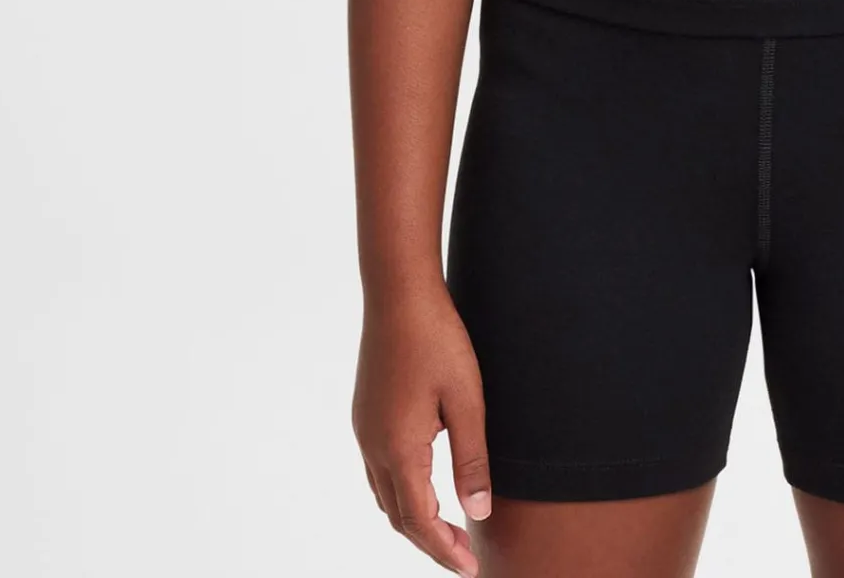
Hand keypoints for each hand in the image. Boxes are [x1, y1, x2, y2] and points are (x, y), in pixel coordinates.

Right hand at [352, 283, 493, 573]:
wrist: (398, 293)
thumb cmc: (438, 340)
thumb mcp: (467, 400)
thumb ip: (472, 460)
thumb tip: (478, 512)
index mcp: (400, 449)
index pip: (420, 521)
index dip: (444, 550)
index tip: (470, 568)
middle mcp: (373, 447)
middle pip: (398, 515)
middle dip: (430, 540)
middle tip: (463, 554)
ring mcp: (364, 429)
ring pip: (385, 494)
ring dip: (413, 517)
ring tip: (446, 526)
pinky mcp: (365, 413)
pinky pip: (378, 469)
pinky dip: (401, 490)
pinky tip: (424, 482)